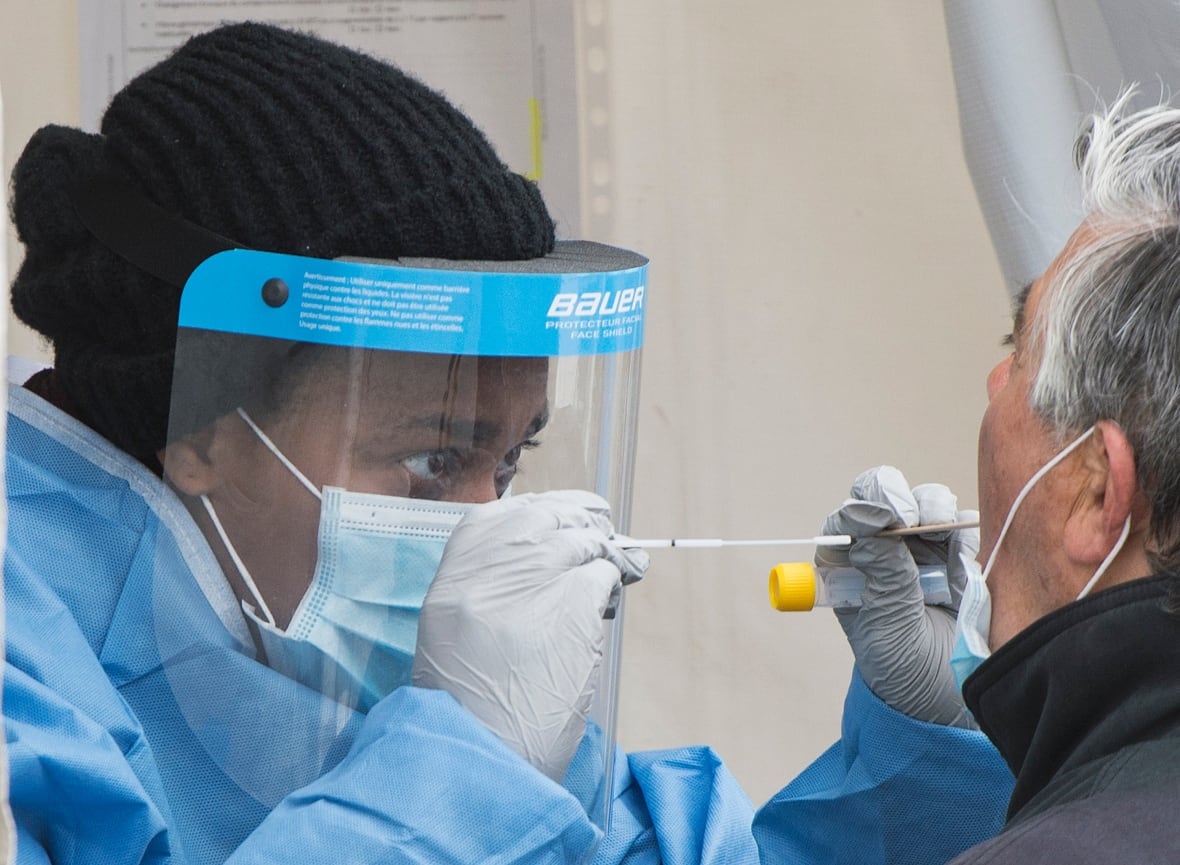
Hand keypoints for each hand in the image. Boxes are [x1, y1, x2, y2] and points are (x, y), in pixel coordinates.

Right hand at [412, 489, 648, 780]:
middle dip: (582, 521)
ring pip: (585, 539)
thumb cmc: (467, 702)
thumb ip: (491, 583)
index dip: (545, 511)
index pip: (507, 512)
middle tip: (602, 535)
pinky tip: (606, 607)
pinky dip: (612, 586)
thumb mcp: (455, 627)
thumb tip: (544, 552)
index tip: (566, 517)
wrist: (479, 748)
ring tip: (616, 572)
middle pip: (550, 515)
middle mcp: (493, 562)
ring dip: (605, 554)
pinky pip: (605, 574)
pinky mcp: (574, 601)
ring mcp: (535, 576)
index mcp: (457, 567)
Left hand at [819, 466, 977, 727]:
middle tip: (912, 518)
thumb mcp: (888, 628)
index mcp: (849, 569)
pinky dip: (964, 528)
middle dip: (898, 498)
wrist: (949, 704)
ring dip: (933, 509)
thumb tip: (872, 524)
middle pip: (885, 497)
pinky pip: (961, 526)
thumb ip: (885, 576)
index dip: (862, 508)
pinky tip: (964, 556)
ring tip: (943, 538)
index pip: (846, 519)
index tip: (883, 517)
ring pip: (925, 503)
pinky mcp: (960, 558)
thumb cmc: (904, 673)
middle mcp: (882, 553)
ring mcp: (922, 551)